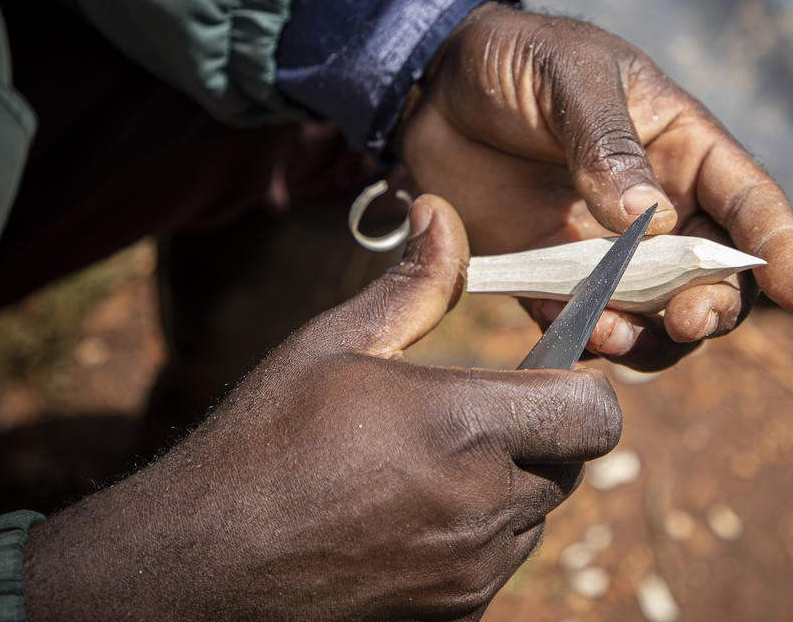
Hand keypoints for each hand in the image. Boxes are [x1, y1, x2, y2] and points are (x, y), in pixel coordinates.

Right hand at [23, 195, 621, 621]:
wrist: (198, 563)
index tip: (544, 375)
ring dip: (510, 486)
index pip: (593, 412)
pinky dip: (479, 538)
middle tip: (477, 417)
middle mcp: (482, 503)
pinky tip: (412, 517)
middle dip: (542, 433)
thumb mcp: (333, 344)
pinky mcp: (455, 614)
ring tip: (431, 468)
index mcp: (463, 424)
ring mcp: (471, 569)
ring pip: (536, 514)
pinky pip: (500, 563)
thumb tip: (442, 211)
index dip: (580, 388)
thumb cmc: (263, 440)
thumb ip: (413, 284)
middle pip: (572, 462)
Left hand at [396, 3, 792, 370]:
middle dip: (714, 306)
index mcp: (681, 148)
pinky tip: (579, 332)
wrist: (429, 83)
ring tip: (620, 336)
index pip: (749, 202)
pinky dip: (589, 337)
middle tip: (687, 318)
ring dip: (652, 338)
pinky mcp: (550, 276)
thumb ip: (606, 142)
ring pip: (654, 314)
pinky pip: (582, 321)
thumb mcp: (568, 77)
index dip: (780, 248)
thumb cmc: (514, 59)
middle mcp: (656, 208)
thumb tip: (653, 222)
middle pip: (712, 277)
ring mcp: (603, 248)